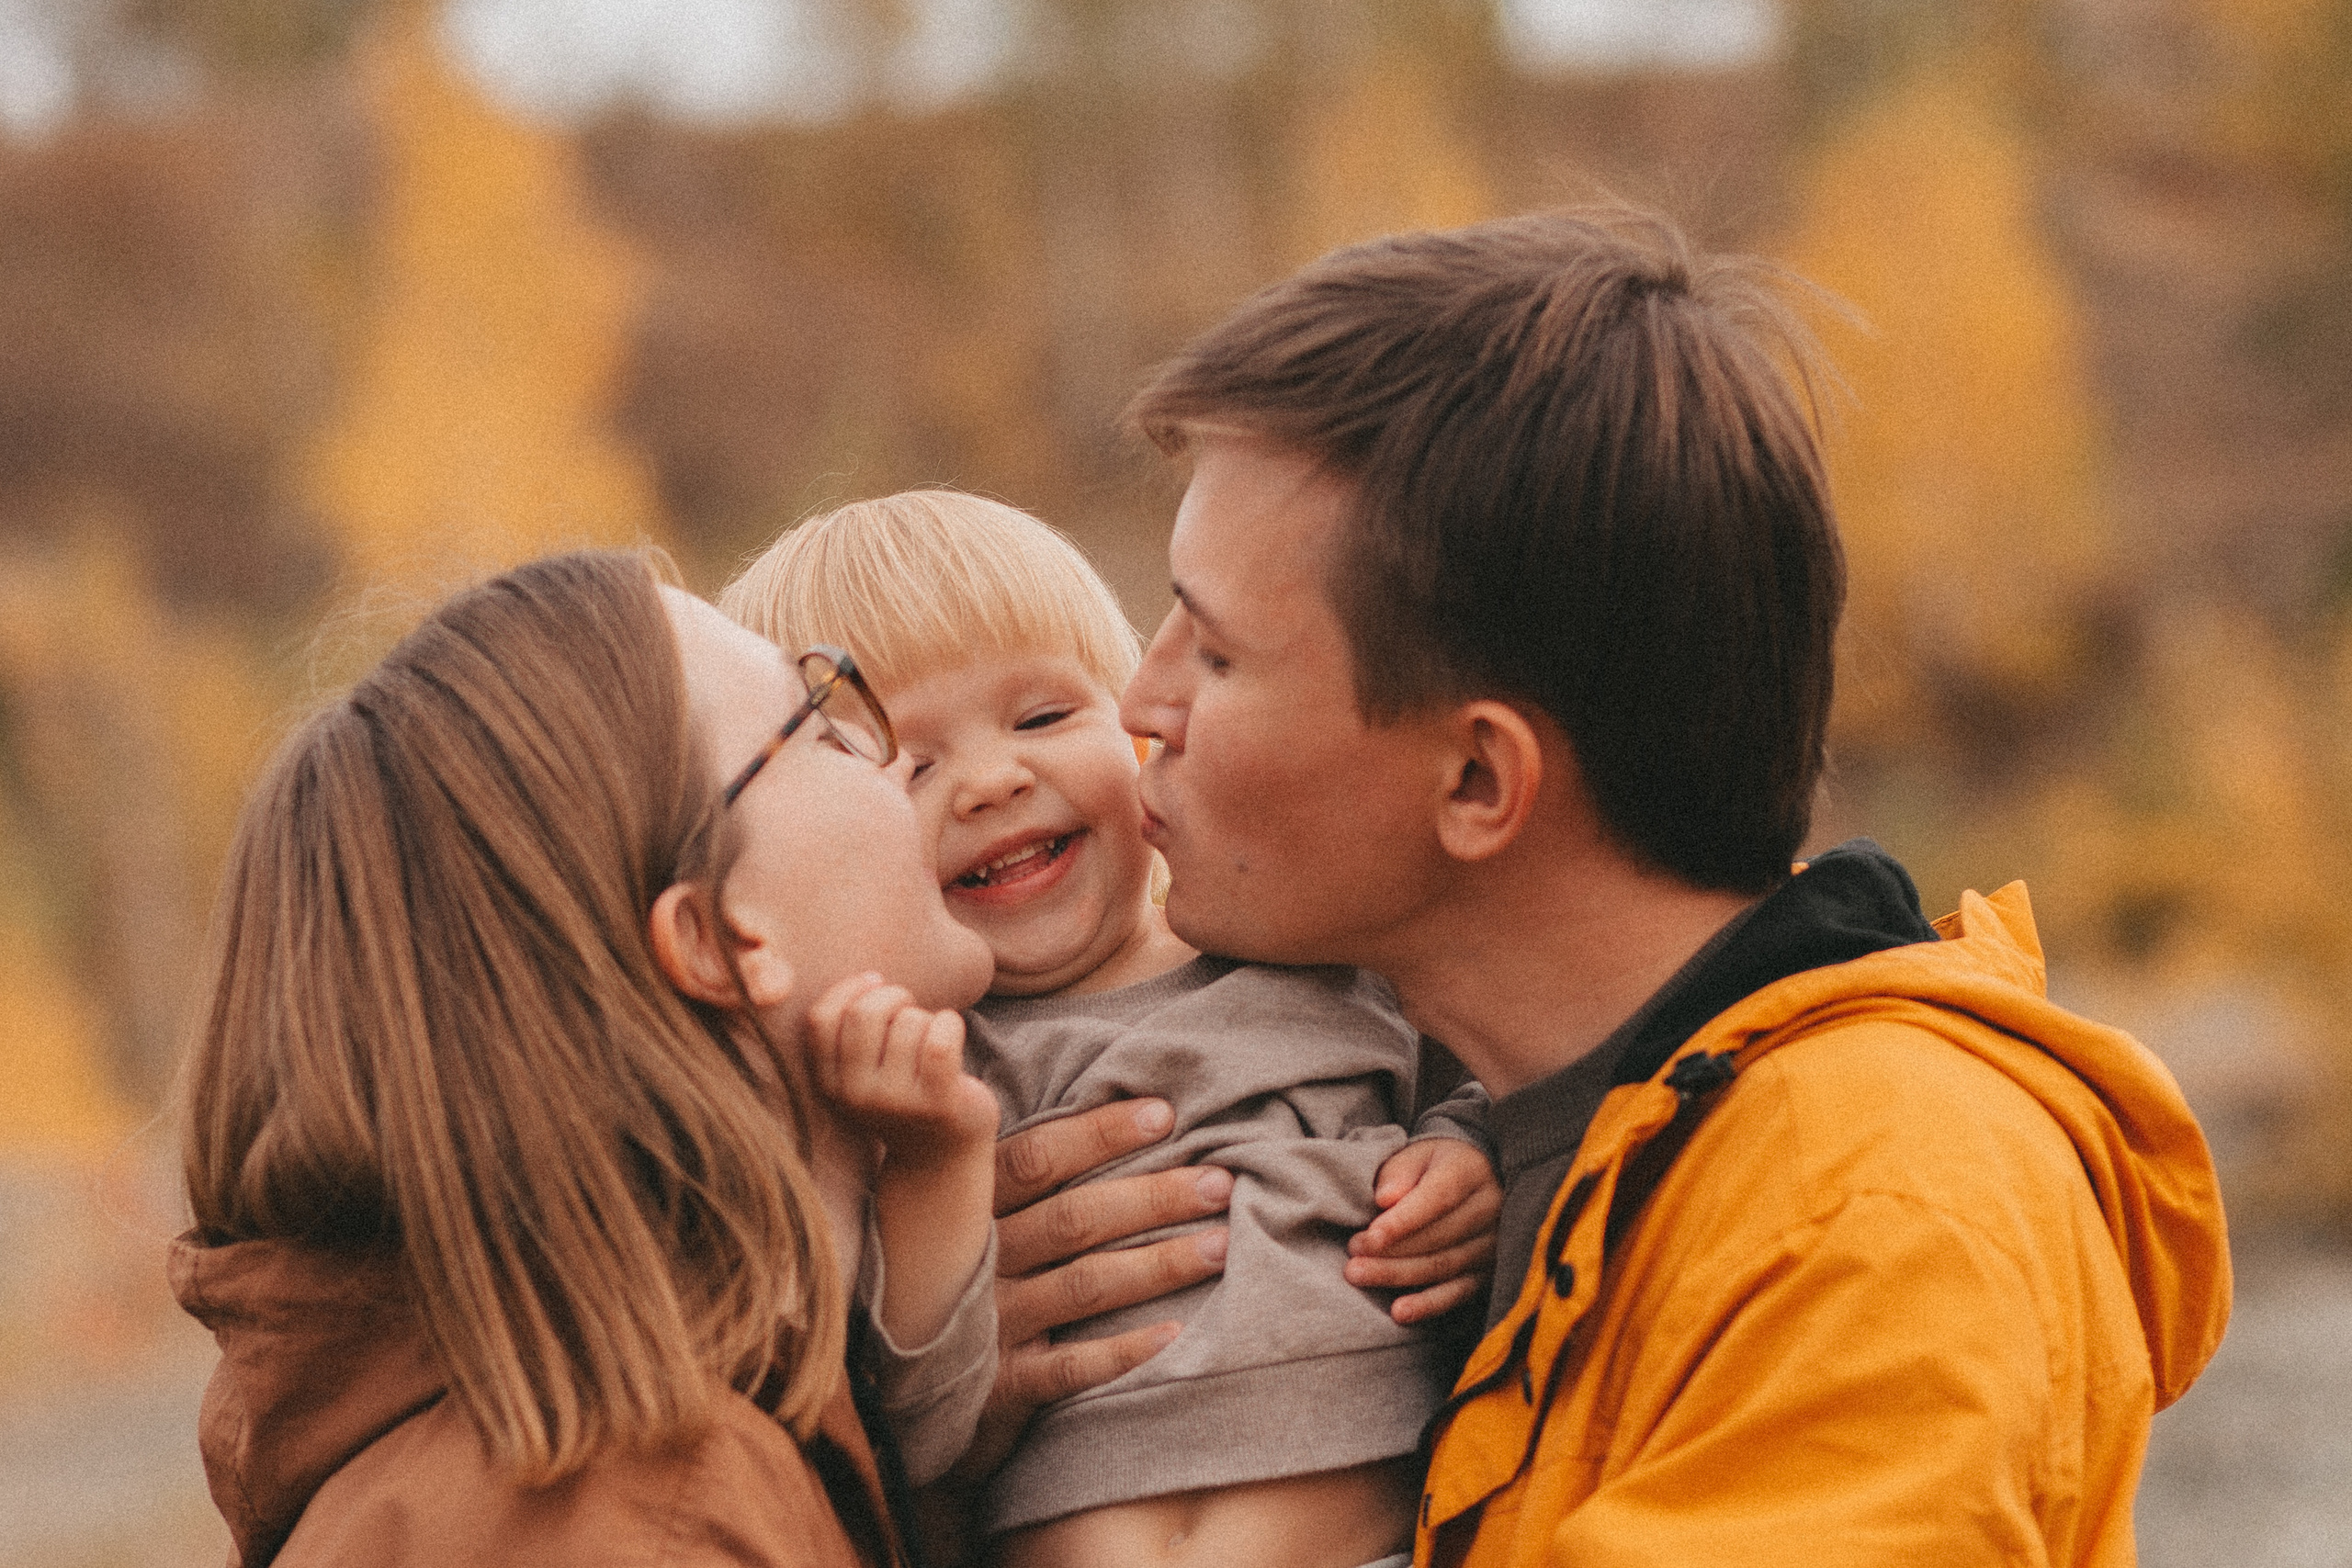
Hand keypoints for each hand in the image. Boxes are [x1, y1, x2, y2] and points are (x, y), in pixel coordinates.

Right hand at [806, 972, 998, 1165]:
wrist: (941, 1153)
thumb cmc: (902, 1091)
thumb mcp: (861, 1069)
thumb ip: (849, 1029)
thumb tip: (871, 978)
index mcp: (829, 1083)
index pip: (820, 1019)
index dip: (848, 989)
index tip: (874, 984)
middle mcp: (856, 1096)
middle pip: (865, 1014)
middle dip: (894, 996)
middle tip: (909, 1010)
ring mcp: (896, 1101)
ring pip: (910, 1021)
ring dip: (927, 1018)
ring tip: (930, 1042)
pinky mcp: (938, 1102)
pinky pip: (941, 1037)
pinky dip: (950, 1023)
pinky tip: (951, 1033)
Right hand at [955, 1099, 1231, 1479]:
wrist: (892, 1386)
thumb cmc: (948, 1274)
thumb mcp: (957, 1215)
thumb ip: (1008, 1173)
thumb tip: (1107, 1113)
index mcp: (965, 1206)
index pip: (1036, 1157)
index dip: (1100, 1133)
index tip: (1165, 1115)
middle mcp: (975, 1260)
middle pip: (1075, 1218)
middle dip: (1153, 1197)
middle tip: (1219, 1182)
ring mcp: (986, 1325)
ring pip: (1084, 1285)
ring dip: (1158, 1264)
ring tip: (1221, 1245)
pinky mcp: (1000, 1386)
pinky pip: (1070, 1368)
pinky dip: (1123, 1353)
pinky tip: (1176, 1335)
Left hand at [1345, 1137, 1499, 1323]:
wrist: (1477, 1178)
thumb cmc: (1435, 1164)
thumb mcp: (1416, 1155)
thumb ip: (1399, 1172)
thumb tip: (1385, 1199)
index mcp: (1471, 1172)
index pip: (1437, 1198)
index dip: (1403, 1221)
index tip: (1369, 1236)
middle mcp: (1489, 1209)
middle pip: (1438, 1237)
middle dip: (1391, 1250)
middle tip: (1352, 1256)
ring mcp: (1493, 1244)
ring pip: (1443, 1266)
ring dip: (1398, 1275)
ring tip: (1359, 1276)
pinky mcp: (1489, 1272)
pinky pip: (1458, 1293)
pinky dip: (1427, 1305)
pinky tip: (1399, 1313)